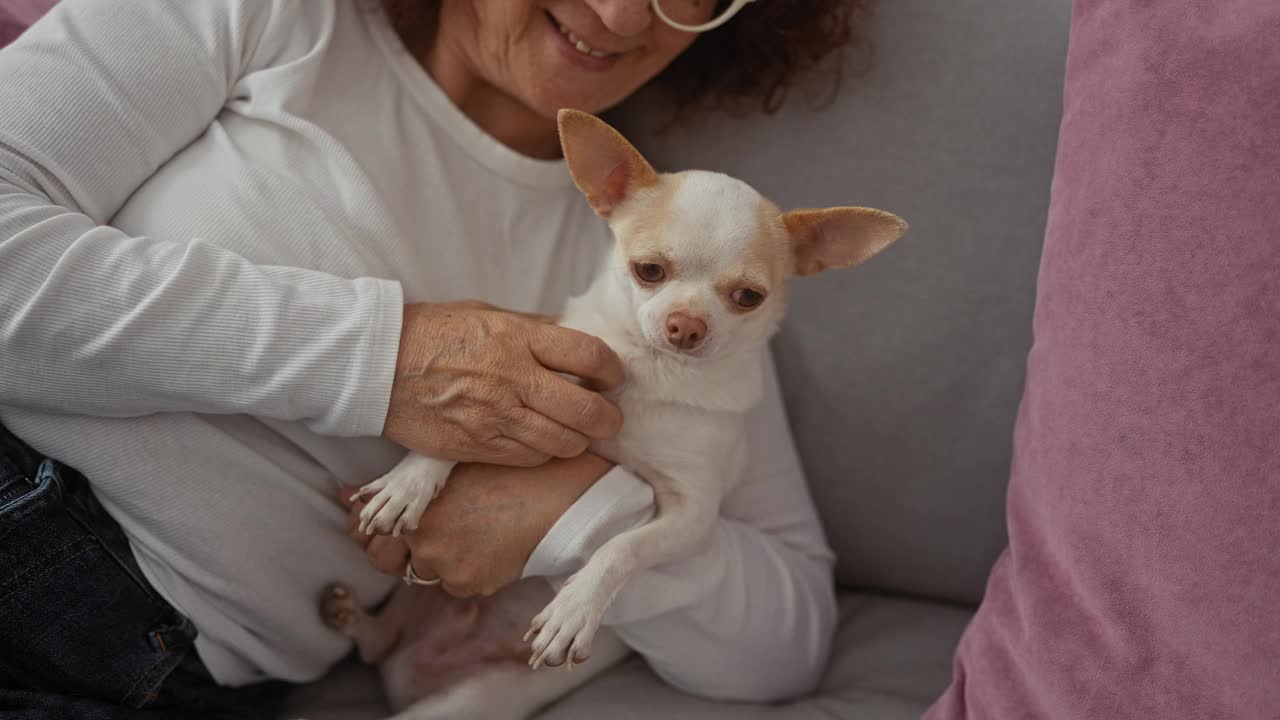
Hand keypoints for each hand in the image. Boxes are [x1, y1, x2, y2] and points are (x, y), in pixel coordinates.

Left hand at [340, 452, 612, 596]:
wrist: (567, 499)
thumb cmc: (514, 470)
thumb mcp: (455, 465)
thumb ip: (404, 483)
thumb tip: (347, 493)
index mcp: (417, 509)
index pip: (363, 530)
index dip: (368, 525)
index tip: (379, 519)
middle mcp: (427, 545)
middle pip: (384, 560)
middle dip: (394, 547)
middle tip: (421, 526)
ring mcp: (451, 570)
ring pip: (422, 571)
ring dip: (433, 556)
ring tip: (466, 528)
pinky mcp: (476, 585)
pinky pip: (455, 582)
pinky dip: (464, 567)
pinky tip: (487, 541)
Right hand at [384, 301, 624, 466]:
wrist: (376, 366)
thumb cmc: (431, 333)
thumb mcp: (486, 314)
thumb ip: (532, 328)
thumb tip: (571, 335)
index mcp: (518, 339)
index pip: (589, 356)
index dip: (612, 371)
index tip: (612, 378)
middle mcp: (513, 379)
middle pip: (586, 409)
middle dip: (608, 418)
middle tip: (608, 417)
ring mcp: (496, 417)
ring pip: (563, 442)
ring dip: (578, 440)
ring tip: (576, 432)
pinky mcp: (479, 447)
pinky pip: (531, 458)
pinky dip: (544, 453)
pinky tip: (540, 442)